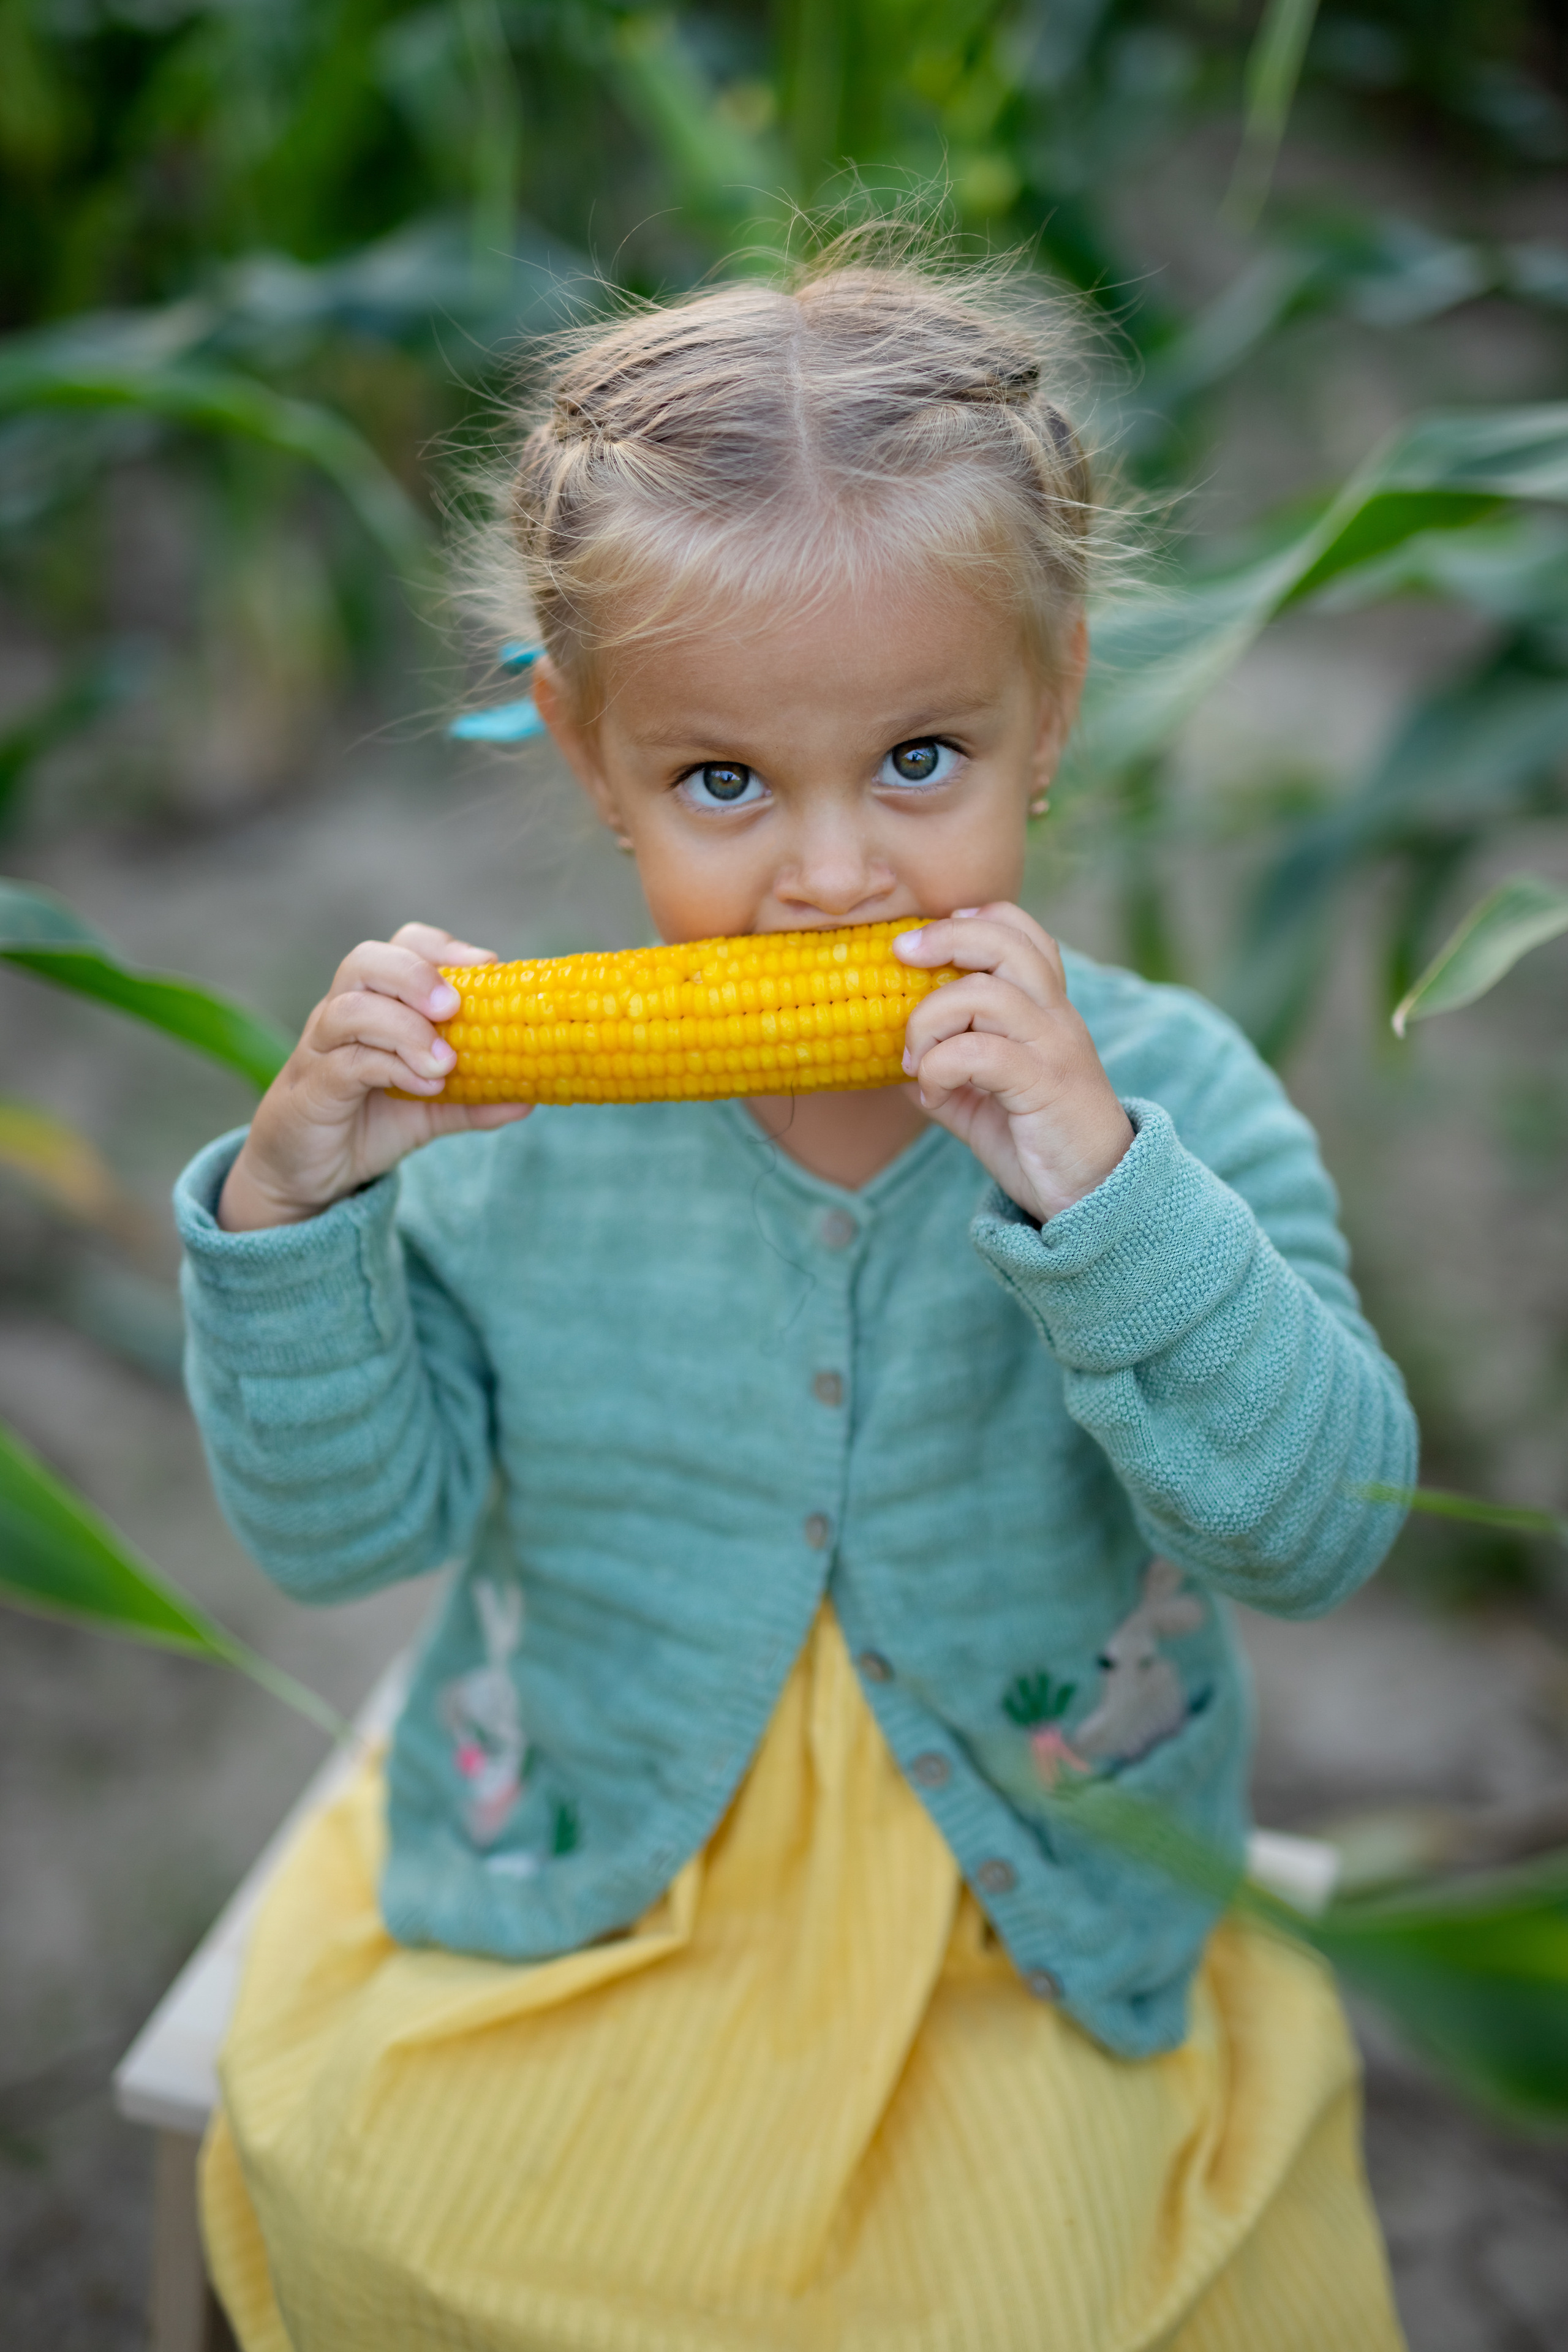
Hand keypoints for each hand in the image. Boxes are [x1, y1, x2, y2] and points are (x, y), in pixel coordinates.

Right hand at [218, 923, 530, 1230]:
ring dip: (405, 1028)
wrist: (307, 1174)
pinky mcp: (311, 1088)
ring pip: (351, 1009)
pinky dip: (391, 1068)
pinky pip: (346, 1063)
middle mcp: (342, 1014)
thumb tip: (531, 1095)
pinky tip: (426, 1086)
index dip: (442, 948)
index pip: (401, 946)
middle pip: (366, 960)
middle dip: (415, 974)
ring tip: (445, 1063)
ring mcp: (321, 1049)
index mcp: (376, 1003)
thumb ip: (476, 1099)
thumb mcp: (432, 1110)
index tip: (487, 965)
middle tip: (455, 1007)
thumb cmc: (368, 1125)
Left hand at [896, 905, 1133, 1222]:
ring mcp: (1053, 1047)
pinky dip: (941, 1068)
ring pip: (984, 993)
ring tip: (914, 1061)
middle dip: (944, 939)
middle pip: (1004, 942)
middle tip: (900, 959)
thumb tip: (890, 1061)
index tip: (928, 942)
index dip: (975, 920)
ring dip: (930, 1020)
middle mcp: (1055, 1017)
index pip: (1023, 934)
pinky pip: (980, 1052)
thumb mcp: (982, 1101)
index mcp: (1045, 1010)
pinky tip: (934, 1097)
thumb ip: (946, 1072)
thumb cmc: (1038, 1144)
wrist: (1095, 1195)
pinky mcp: (1044, 1085)